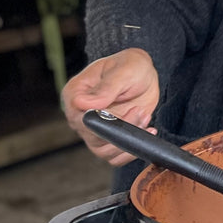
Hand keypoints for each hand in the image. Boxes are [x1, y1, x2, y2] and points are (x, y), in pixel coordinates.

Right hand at [60, 48, 159, 165]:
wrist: (144, 75)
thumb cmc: (131, 66)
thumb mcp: (124, 70)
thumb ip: (106, 88)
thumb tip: (82, 103)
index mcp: (75, 94)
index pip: (80, 118)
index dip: (104, 120)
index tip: (130, 109)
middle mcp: (79, 115)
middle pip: (93, 136)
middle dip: (123, 128)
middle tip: (141, 112)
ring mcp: (92, 130)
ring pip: (104, 150)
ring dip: (129, 139)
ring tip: (144, 117)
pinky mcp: (107, 139)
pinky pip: (115, 156)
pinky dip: (132, 149)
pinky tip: (147, 130)